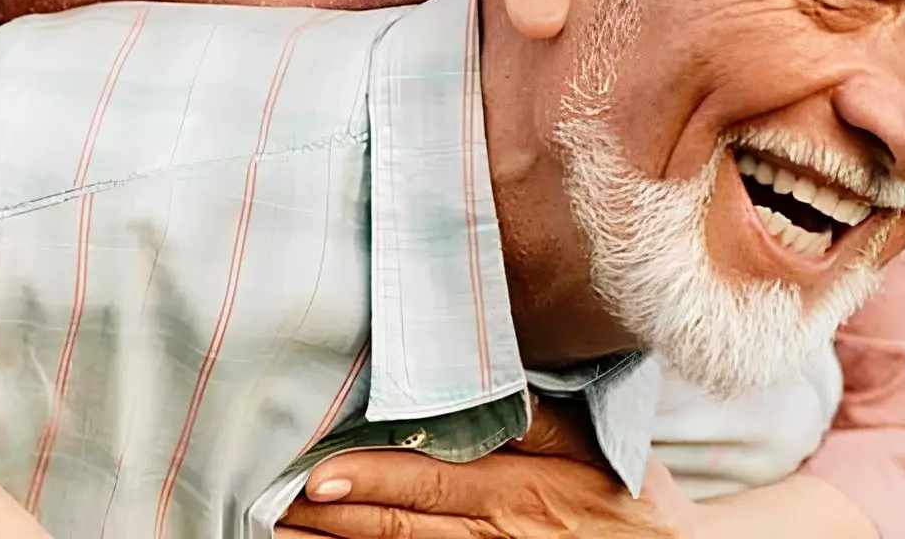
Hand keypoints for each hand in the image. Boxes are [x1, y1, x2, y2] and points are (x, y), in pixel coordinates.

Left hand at [276, 401, 699, 538]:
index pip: (434, 477)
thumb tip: (485, 380)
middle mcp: (501, 530)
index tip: (319, 471)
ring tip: (281, 528)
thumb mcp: (597, 443)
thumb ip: (540, 414)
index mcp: (522, 485)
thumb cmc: (630, 495)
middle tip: (273, 499)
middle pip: (405, 522)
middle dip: (336, 514)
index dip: (374, 477)